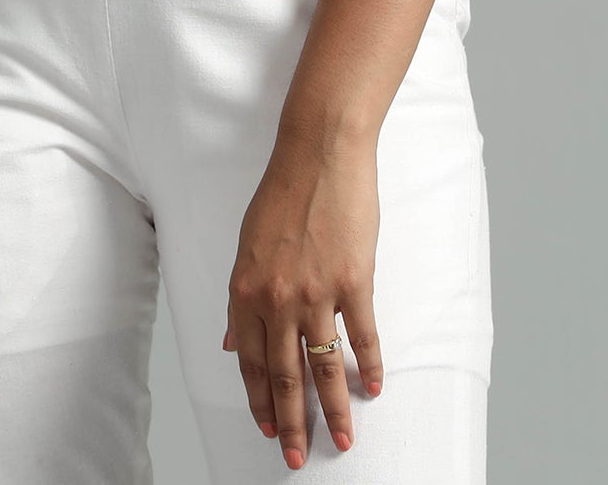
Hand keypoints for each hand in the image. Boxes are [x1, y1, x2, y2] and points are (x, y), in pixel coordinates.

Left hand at [221, 131, 382, 466]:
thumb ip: (242, 298)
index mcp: (247, 289)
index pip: (251, 361)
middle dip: (291, 423)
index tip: (267, 428)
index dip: (259, 399)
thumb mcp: (247, 245)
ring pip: (323, 366)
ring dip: (335, 410)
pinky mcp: (353, 280)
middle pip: (284, 375)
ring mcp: (316, 291)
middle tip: (296, 458)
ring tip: (342, 441)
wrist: (318, 152)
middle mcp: (277, 298)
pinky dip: (367, 366)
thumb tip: (234, 344)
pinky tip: (372, 388)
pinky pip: (361, 336)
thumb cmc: (282, 193)